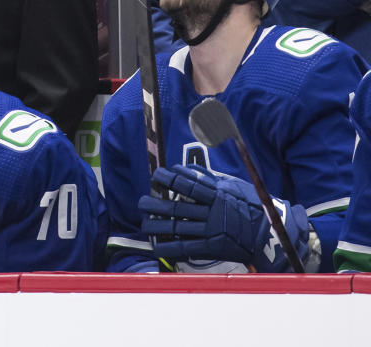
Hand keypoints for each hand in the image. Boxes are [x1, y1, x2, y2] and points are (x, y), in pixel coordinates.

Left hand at [138, 164, 311, 272]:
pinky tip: (156, 247)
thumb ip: (211, 179)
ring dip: (158, 226)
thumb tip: (188, 168)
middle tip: (142, 202)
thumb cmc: (253, 205)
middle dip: (156, 204)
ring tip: (145, 223)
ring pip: (178, 227)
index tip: (156, 175)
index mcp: (218, 194)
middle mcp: (213, 212)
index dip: (168, 178)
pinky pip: (187, 248)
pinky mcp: (214, 248)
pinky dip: (169, 248)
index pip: (187, 183)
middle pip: (177, 206)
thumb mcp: (235, 186)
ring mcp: (212, 230)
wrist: (273, 233)